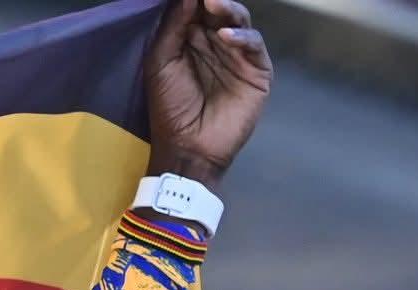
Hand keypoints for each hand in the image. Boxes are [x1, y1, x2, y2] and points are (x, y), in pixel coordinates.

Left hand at [144, 0, 273, 188]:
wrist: (188, 148)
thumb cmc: (170, 108)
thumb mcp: (161, 63)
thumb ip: (173, 27)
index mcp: (191, 40)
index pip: (196, 9)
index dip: (194, 0)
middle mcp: (216, 43)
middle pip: (220, 9)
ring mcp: (238, 55)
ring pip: (240, 20)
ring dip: (227, 9)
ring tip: (212, 4)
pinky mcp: (257, 70)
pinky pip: (254, 45)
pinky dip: (242, 37)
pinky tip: (225, 36)